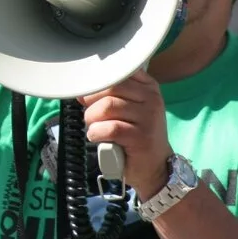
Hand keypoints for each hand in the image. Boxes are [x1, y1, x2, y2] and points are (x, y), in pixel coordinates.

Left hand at [78, 69, 174, 197]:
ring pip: (108, 107)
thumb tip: (82, 89)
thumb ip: (110, 95)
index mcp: (148, 86)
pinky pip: (110, 128)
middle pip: (109, 88)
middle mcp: (151, 99)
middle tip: (91, 117)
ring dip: (92, 119)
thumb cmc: (136, 135)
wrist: (155, 165)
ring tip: (95, 128)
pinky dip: (97, 132)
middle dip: (91, 102)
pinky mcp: (142, 137)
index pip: (116, 73)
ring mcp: (149, 118)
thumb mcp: (128, 108)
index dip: (96, 83)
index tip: (88, 97)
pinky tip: (98, 137)